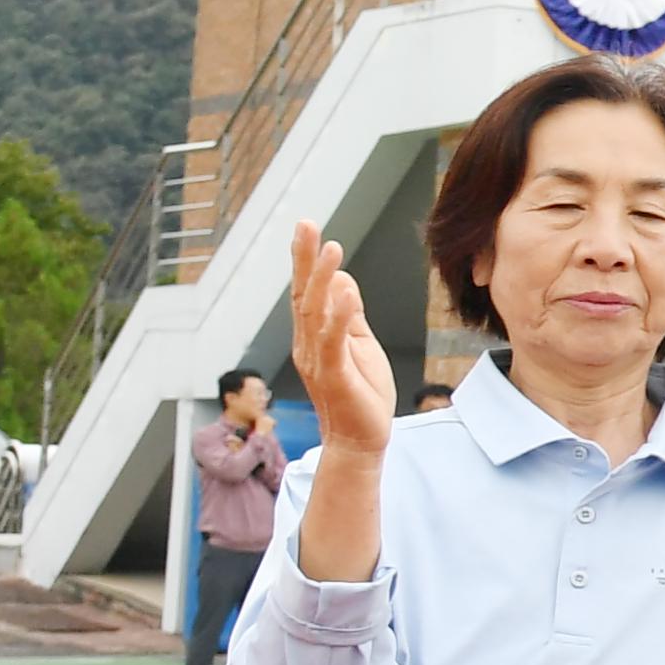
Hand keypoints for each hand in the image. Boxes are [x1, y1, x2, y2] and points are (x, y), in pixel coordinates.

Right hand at [287, 221, 395, 463]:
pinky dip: (338, 316)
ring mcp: (318, 360)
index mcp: (314, 335)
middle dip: (303, 259)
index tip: (306, 228)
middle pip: (303, 295)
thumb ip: (349, 313)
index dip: (304, 260)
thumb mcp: (358, 343)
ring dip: (322, 280)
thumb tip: (340, 278)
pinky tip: (344, 292)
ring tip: (331, 248)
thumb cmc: (361, 392)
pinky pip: (334, 342)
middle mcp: (308, 344)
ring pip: (316, 314)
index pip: (307, 291)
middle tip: (305, 225)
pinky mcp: (335, 376)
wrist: (360, 440)